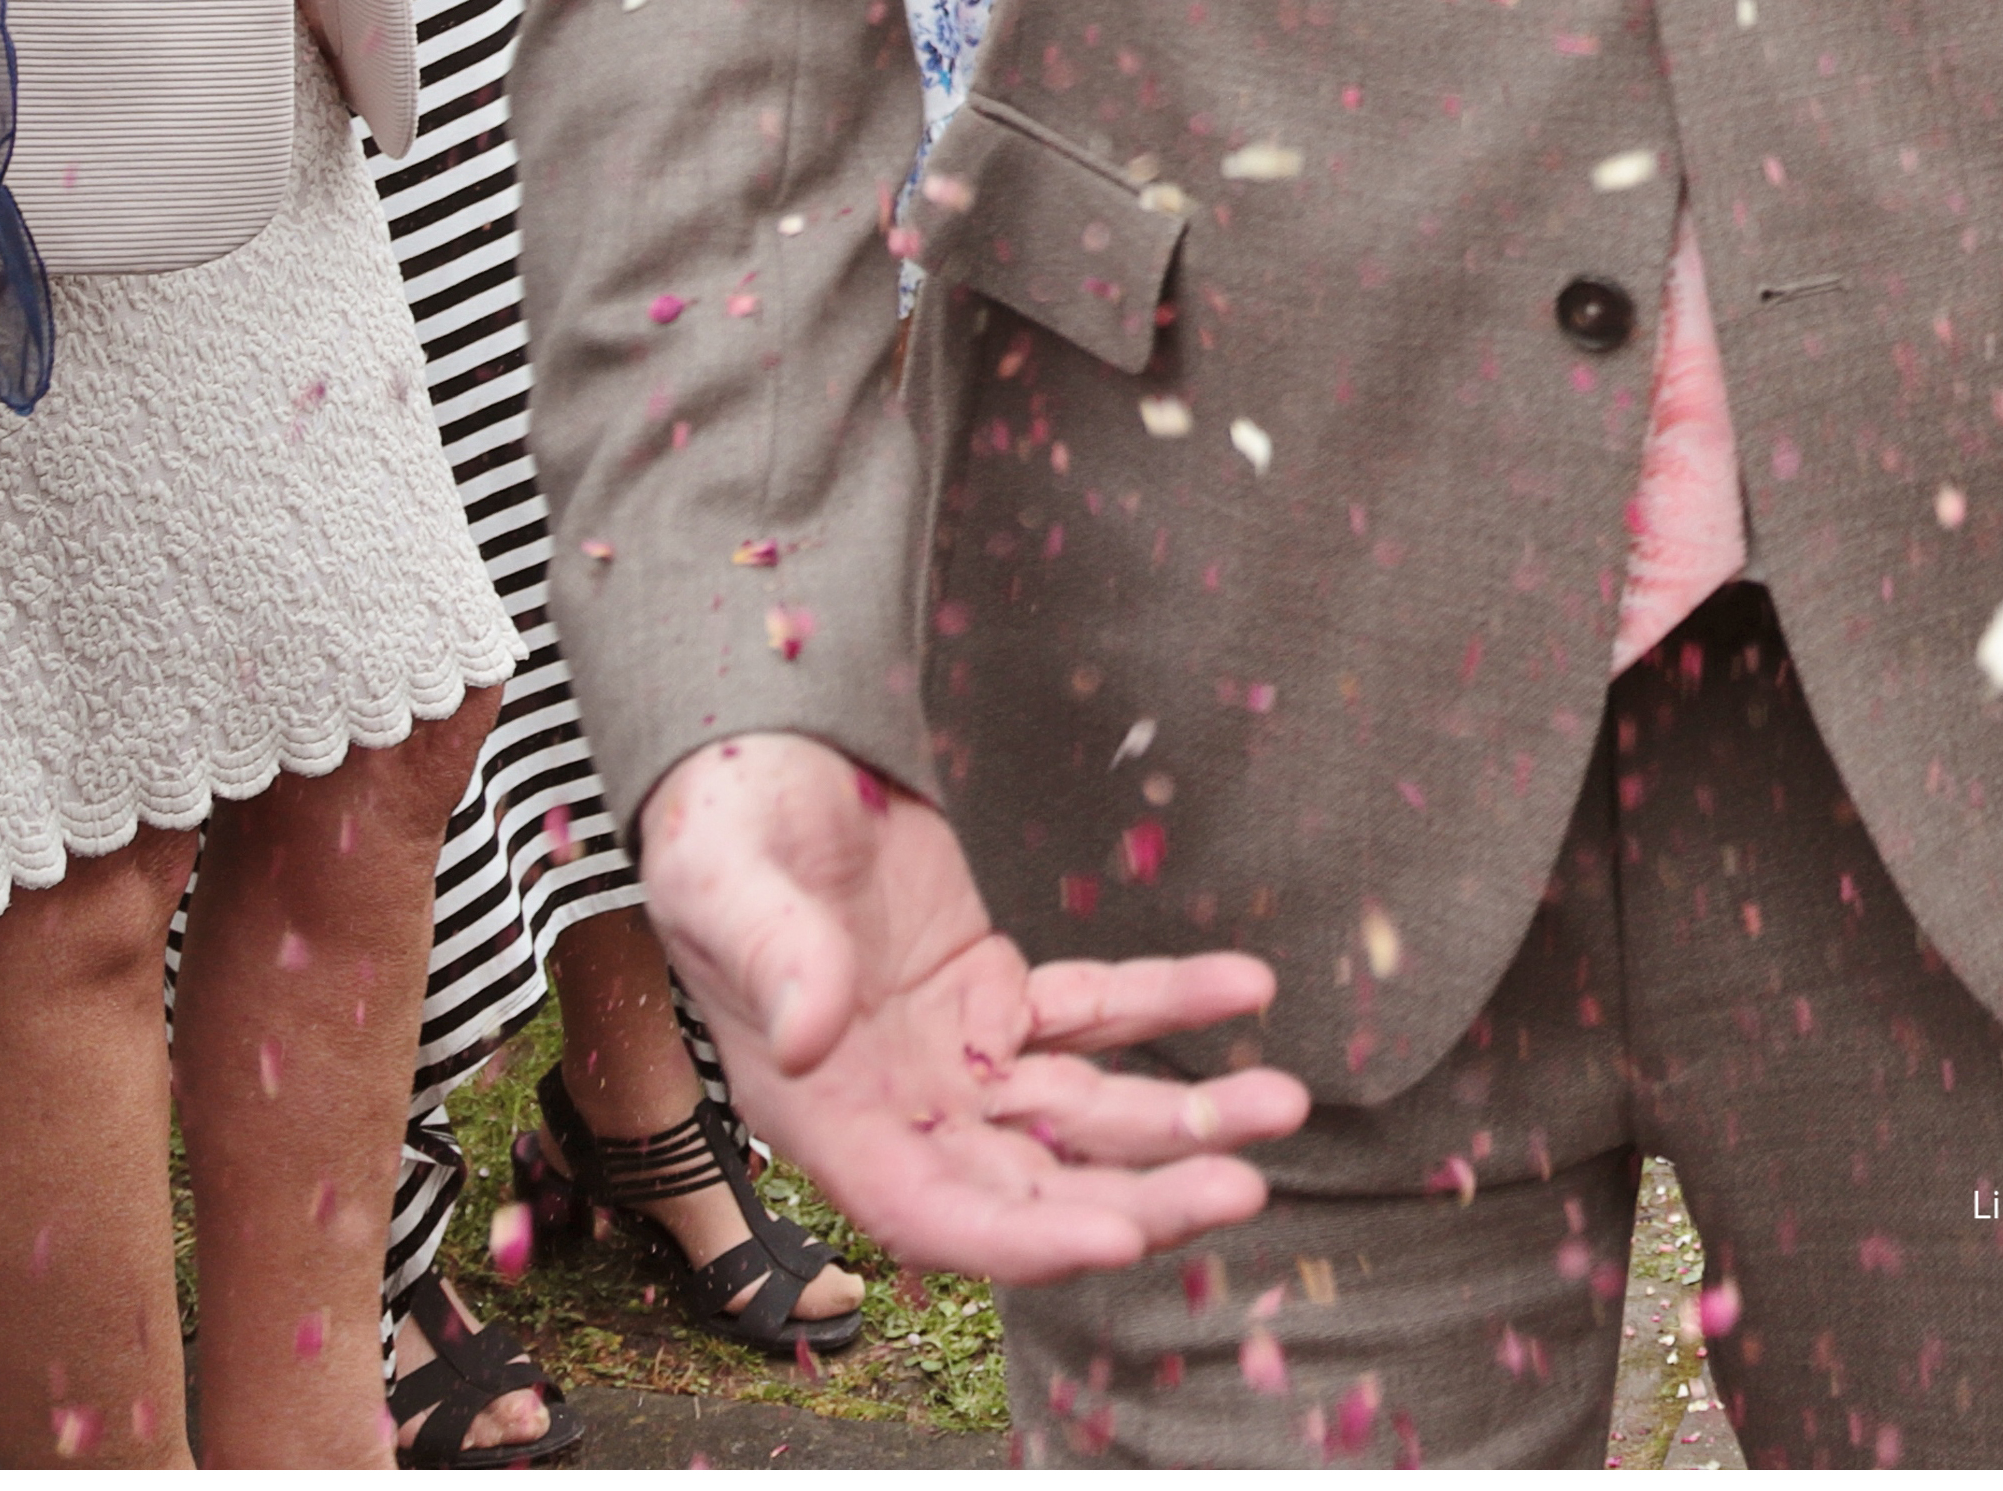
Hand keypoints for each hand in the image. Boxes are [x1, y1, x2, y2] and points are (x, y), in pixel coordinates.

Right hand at [638, 734, 1307, 1282]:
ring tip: (1284, 1103)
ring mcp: (958, 1056)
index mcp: (825, 1116)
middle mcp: (902, 1109)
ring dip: (1183, 1116)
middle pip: (1035, 1185)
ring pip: (1083, 1112)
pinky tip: (1246, 987)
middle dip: (1140, 1196)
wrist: (757, 762)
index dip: (1026, 1239)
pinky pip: (1097, 1011)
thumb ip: (770, 956)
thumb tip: (813, 1033)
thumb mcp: (723, 879)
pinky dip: (1170, 1004)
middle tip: (1245, 1185)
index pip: (933, 1213)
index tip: (1121, 1239)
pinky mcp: (999, 991)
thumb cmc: (719, 828)